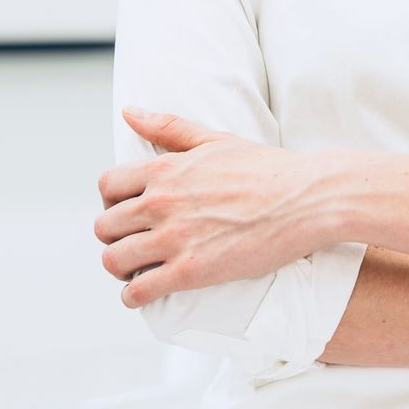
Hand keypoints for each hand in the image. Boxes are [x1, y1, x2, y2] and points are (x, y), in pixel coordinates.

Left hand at [95, 109, 328, 307]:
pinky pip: (139, 291)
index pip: (108, 185)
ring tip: (137, 269)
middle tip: (133, 243)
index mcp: (166, 169)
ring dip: (120, 268)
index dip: (111, 201)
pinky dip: (134, 296)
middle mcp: (162, 202)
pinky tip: (146, 292)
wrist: (304, 199)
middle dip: (114, 237)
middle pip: (104, 226)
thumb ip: (168, 127)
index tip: (126, 211)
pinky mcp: (192, 271)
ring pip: (114, 260)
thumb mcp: (214, 138)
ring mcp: (175, 238)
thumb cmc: (265, 167)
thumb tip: (128, 112)